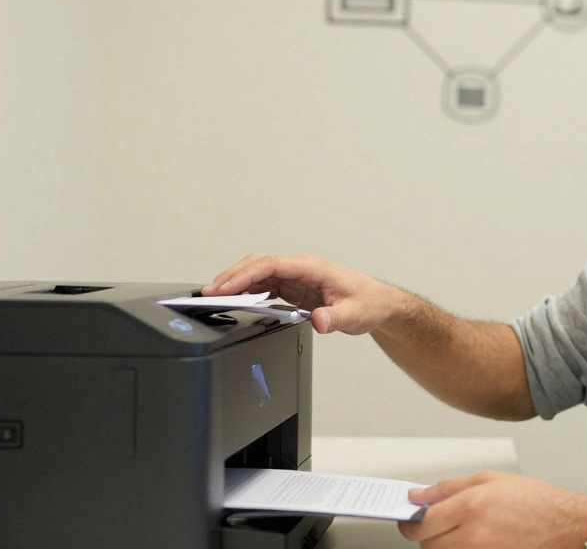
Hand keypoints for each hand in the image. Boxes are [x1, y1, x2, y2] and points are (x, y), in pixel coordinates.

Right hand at [203, 254, 407, 334]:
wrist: (379, 304)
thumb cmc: (369, 303)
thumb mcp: (354, 314)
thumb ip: (335, 319)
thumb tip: (318, 321)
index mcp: (311, 267)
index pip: (270, 265)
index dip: (244, 275)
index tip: (224, 286)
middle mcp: (301, 268)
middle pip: (258, 266)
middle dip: (232, 277)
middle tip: (208, 293)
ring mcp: (297, 277)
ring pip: (259, 274)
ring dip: (237, 284)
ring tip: (214, 297)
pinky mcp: (295, 288)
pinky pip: (266, 285)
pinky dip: (248, 292)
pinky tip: (235, 301)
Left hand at [399, 472, 586, 548]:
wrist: (566, 526)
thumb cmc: (535, 501)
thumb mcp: (490, 479)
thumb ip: (448, 488)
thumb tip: (419, 496)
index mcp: (472, 507)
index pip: (423, 522)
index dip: (411, 522)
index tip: (409, 519)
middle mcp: (474, 537)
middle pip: (429, 545)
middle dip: (427, 535)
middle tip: (438, 524)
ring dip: (443, 547)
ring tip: (461, 534)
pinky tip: (474, 543)